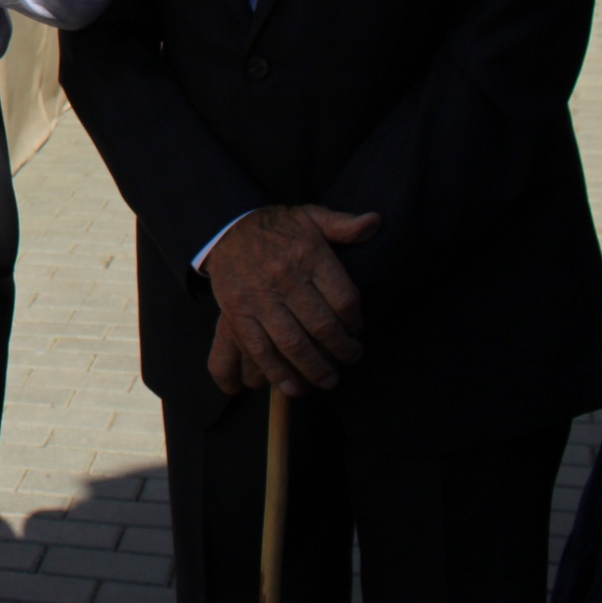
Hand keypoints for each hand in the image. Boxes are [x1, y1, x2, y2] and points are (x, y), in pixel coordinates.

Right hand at [203, 204, 381, 395]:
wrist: (225, 228)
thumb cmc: (277, 228)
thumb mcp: (311, 216)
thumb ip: (344, 224)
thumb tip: (376, 222)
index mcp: (307, 255)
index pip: (344, 299)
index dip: (356, 321)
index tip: (358, 330)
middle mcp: (284, 278)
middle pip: (322, 326)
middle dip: (342, 351)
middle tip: (352, 358)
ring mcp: (258, 299)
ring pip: (293, 343)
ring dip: (315, 369)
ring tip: (329, 380)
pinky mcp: (237, 314)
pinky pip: (259, 349)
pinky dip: (278, 372)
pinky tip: (294, 386)